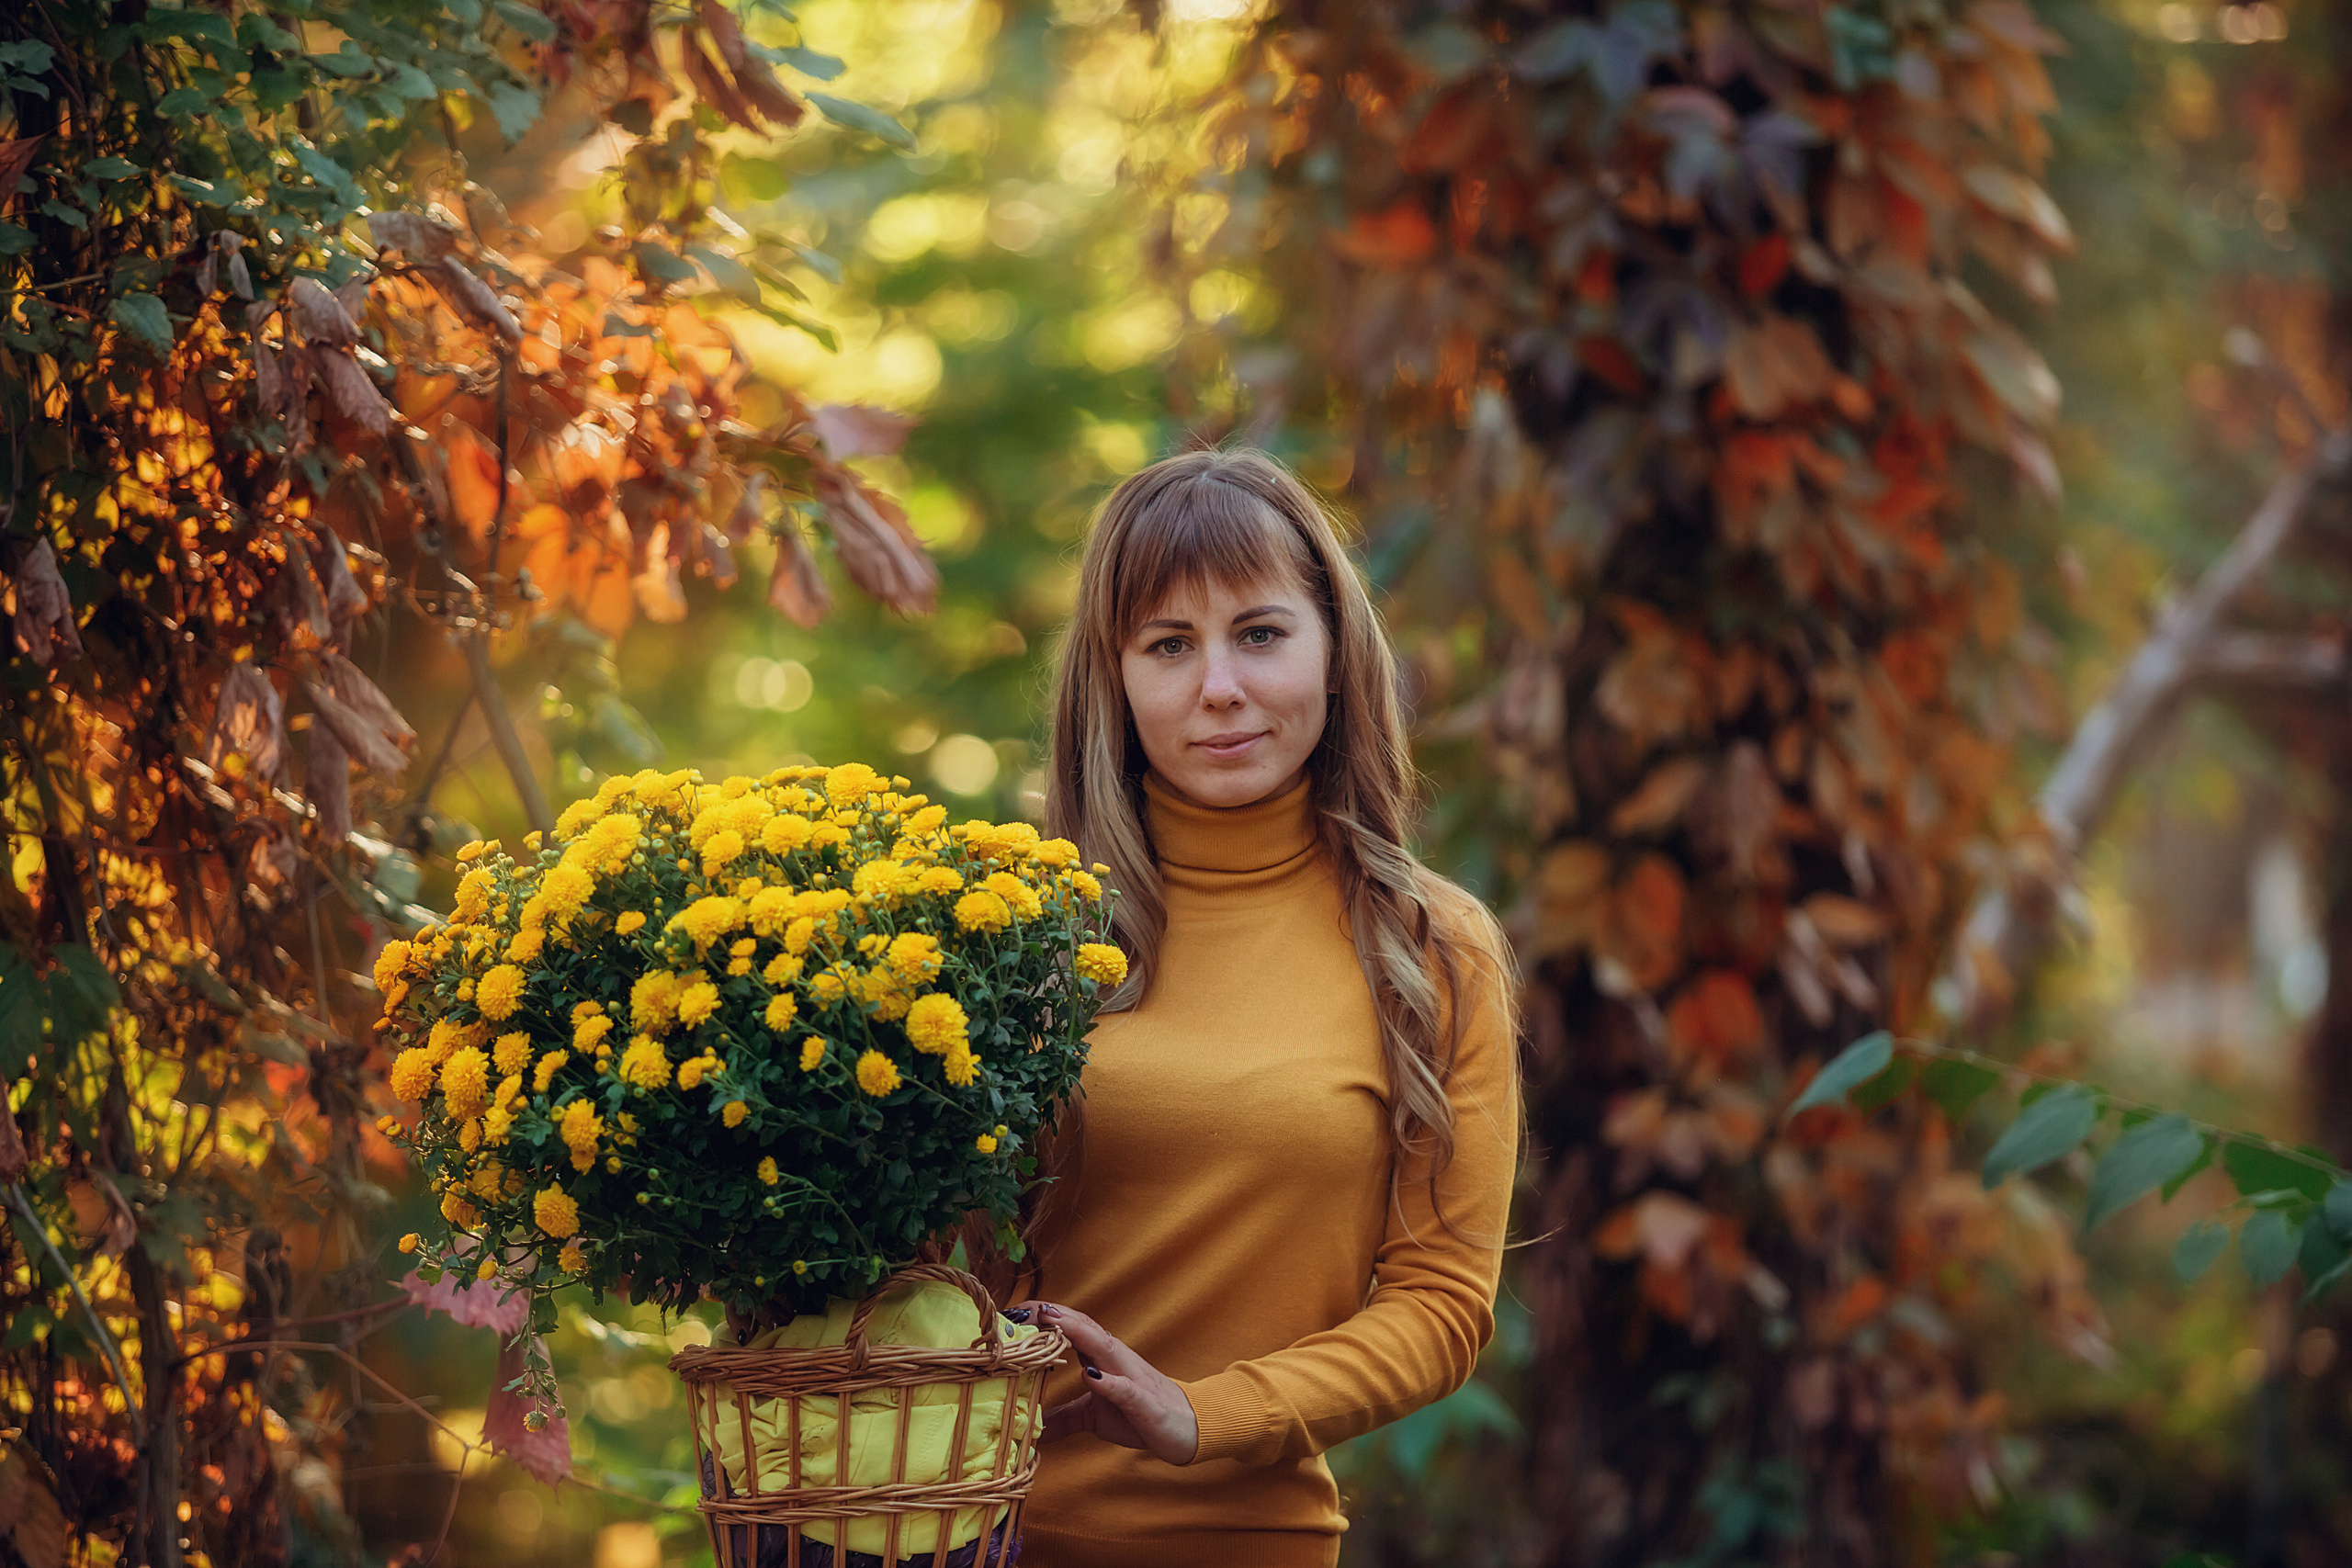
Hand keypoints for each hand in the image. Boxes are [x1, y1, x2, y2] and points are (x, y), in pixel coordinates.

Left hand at [1015, 1302, 1199, 1465]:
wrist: (1189, 1428)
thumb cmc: (1140, 1415)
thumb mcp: (1094, 1417)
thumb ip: (1064, 1416)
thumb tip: (1030, 1427)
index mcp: (1102, 1357)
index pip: (1069, 1328)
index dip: (1040, 1317)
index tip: (1008, 1312)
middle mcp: (1116, 1358)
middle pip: (1083, 1327)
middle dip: (1052, 1315)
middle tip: (1019, 1308)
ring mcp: (1133, 1377)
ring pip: (1104, 1347)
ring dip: (1077, 1332)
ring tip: (1050, 1321)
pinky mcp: (1147, 1403)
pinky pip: (1127, 1389)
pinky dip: (1110, 1381)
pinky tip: (1092, 1376)